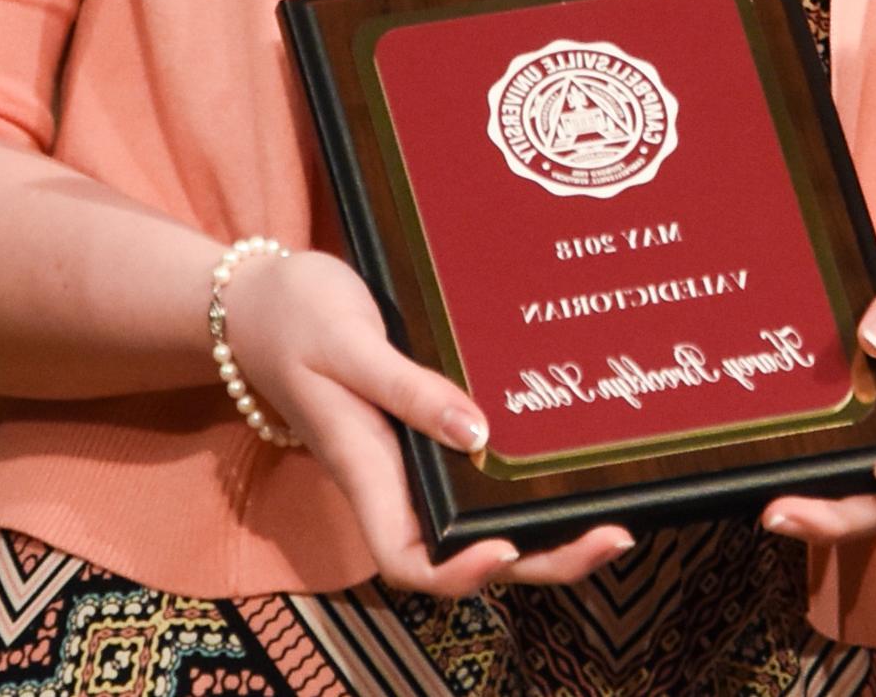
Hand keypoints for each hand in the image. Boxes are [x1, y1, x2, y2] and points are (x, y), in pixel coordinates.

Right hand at [216, 245, 632, 597]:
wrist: (259, 300)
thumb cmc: (293, 318)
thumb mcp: (347, 343)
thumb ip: (407, 388)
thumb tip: (477, 433)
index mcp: (367, 472)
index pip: (409, 561)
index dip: (459, 574)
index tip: (506, 550)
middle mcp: (397, 481)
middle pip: (470, 553)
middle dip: (542, 559)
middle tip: (613, 535)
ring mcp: (415, 462)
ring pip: (485, 520)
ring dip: (548, 530)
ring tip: (616, 515)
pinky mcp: (429, 433)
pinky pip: (482, 476)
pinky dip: (528, 484)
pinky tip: (573, 464)